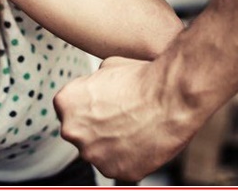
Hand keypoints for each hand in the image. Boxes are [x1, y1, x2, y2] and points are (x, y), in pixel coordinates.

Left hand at [54, 57, 198, 181]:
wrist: (171, 97)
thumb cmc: (143, 79)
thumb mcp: (108, 66)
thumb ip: (92, 83)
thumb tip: (95, 88)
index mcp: (65, 103)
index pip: (70, 109)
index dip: (90, 106)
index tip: (106, 104)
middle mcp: (72, 131)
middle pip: (82, 133)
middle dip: (98, 127)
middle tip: (122, 116)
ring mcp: (94, 155)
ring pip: (100, 152)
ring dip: (113, 144)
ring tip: (136, 127)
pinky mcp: (117, 172)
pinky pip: (120, 166)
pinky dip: (131, 157)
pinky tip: (143, 141)